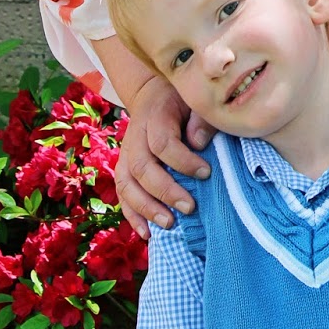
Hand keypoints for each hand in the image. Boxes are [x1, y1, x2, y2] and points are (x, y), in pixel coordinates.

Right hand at [115, 75, 212, 238]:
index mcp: (154, 116)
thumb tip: (199, 143)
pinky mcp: (123, 169)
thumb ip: (201, 119)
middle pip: (141, 168)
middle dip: (165, 191)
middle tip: (190, 207)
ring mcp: (125, 154)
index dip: (182, 161)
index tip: (206, 173)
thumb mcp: (196, 100)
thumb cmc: (182, 100)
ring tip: (170, 224)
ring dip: (146, 208)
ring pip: (126, 185)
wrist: (154, 95)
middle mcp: (135, 137)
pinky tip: (148, 234)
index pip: (162, 143)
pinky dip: (133, 216)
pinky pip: (122, 194)